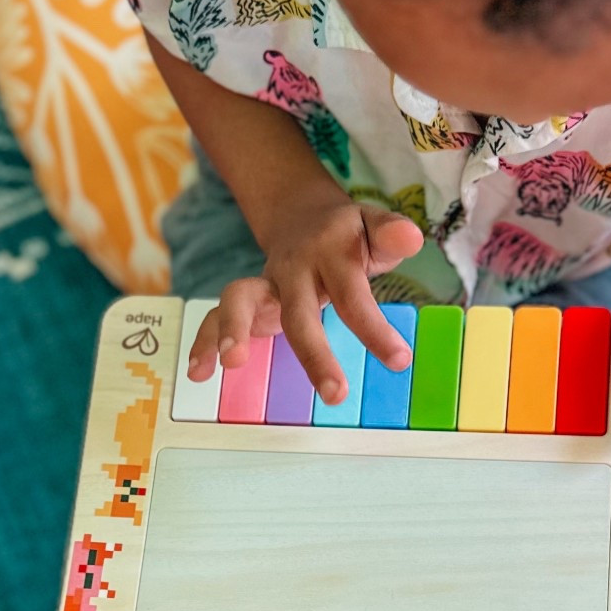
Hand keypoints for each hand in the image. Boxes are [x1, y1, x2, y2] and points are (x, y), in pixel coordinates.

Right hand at [188, 188, 421, 403]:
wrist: (299, 215)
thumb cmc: (347, 237)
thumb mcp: (373, 228)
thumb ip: (391, 235)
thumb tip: (412, 239)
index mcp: (330, 253)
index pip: (354, 295)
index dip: (374, 329)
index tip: (399, 361)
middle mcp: (292, 269)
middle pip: (298, 310)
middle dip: (314, 353)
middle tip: (336, 394)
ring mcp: (263, 284)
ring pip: (239, 299)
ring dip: (232, 330)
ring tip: (231, 365)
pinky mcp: (244, 301)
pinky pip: (216, 316)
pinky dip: (203, 342)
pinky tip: (198, 373)